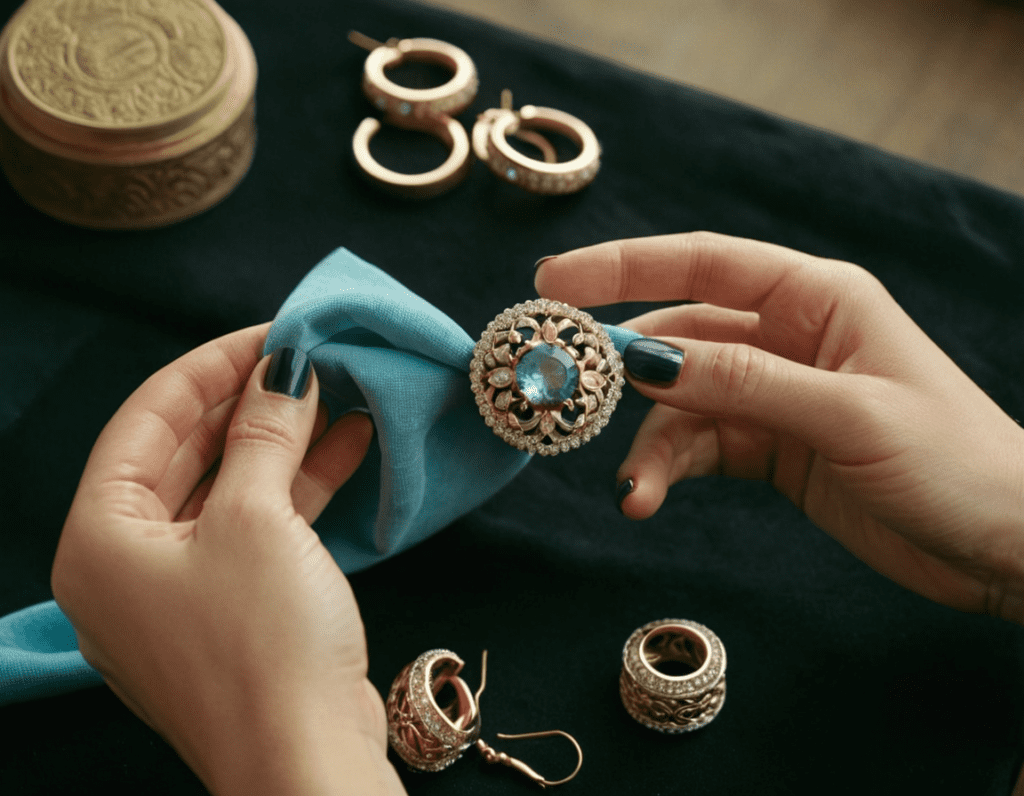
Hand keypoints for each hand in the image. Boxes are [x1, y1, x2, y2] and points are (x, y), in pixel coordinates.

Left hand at [51, 324, 406, 795]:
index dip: (211, 366)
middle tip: (308, 358)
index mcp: (101, 537)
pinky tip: (349, 445)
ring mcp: (182, 590)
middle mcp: (128, 563)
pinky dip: (299, 486)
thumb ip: (264, 434)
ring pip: (229, 488)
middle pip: (186, 452)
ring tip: (338, 392)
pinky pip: (257, 527)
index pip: (148, 419)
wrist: (304, 759)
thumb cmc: (262, 642)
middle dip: (250, 401)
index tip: (272, 331)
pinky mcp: (233, 610)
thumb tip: (282, 368)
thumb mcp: (257, 519)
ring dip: (283, 440)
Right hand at [536, 232, 1023, 621]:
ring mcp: (774, 395)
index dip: (625, 266)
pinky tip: (647, 499)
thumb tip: (644, 361)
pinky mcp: (769, 448)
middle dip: (620, 366)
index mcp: (817, 299)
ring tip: (634, 489)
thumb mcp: (848, 414)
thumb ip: (744, 383)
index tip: (556, 283)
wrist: (1004, 547)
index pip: (705, 265)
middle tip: (563, 394)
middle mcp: (787, 337)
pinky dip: (668, 470)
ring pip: (681, 402)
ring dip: (647, 442)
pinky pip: (699, 447)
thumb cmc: (955, 461)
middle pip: (679, 335)